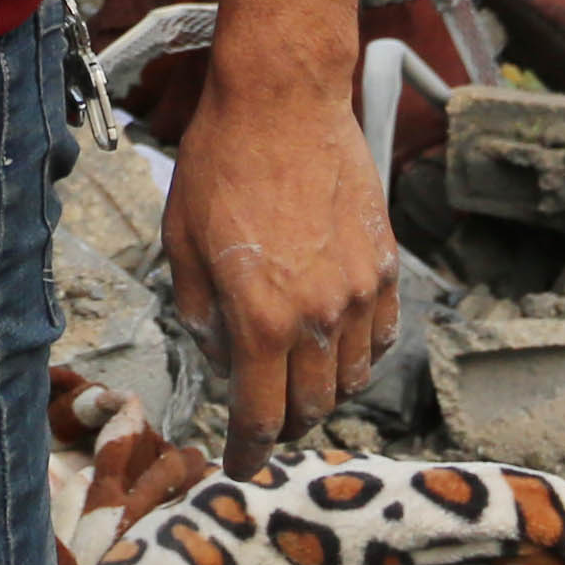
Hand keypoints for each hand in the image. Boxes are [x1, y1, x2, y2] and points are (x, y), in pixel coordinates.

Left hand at [160, 71, 398, 475]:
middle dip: (286, 426)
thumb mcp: (181, 242)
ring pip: (353, 376)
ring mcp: (358, 291)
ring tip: (300, 384)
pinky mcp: (383, 263)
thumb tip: (221, 357)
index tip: (241, 466)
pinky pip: (383, 333)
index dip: (250, 452)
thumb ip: (201, 313)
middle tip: (267, 423)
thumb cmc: (220, 162)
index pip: (262, 416)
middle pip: (312, 405)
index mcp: (260, 318)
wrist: (282, 98)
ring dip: (325, 393)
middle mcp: (318, 316)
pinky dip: (362, 354)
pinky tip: (341, 347)